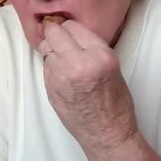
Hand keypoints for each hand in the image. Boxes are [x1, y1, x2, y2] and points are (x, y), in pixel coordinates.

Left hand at [38, 21, 137, 151]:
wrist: (106, 134)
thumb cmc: (115, 103)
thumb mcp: (113, 66)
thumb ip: (91, 48)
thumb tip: (70, 33)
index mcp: (99, 56)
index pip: (73, 27)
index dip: (70, 27)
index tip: (70, 30)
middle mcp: (77, 64)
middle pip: (53, 33)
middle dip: (55, 33)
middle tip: (59, 37)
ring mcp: (60, 77)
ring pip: (44, 49)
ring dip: (51, 49)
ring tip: (62, 57)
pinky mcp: (49, 89)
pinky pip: (45, 67)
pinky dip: (50, 65)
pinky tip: (61, 73)